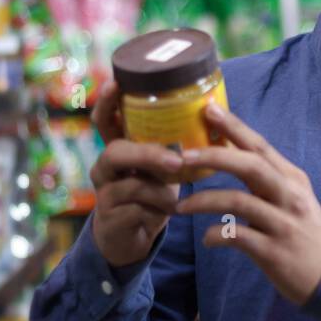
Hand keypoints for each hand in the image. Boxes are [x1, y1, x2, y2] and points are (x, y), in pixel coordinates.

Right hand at [88, 81, 182, 267]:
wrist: (133, 237)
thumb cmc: (153, 193)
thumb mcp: (163, 169)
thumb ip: (176, 148)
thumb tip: (216, 121)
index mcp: (118, 149)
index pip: (105, 121)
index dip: (107, 103)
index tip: (115, 83)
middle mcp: (105, 167)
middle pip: (115, 152)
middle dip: (148, 155)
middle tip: (176, 161)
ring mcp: (104, 193)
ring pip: (132, 185)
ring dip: (161, 192)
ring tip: (176, 198)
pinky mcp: (110, 219)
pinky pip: (138, 211)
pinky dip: (159, 213)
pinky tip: (165, 215)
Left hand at [171, 102, 320, 305]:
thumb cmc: (301, 231)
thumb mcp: (290, 197)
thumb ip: (263, 177)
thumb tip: (224, 150)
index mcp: (291, 178)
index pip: (260, 146)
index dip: (234, 126)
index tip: (208, 109)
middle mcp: (289, 196)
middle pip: (251, 166)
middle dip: (214, 157)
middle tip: (183, 156)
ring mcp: (283, 224)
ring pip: (238, 202)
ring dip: (203, 201)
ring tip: (179, 208)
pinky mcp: (274, 251)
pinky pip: (237, 237)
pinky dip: (216, 235)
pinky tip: (207, 239)